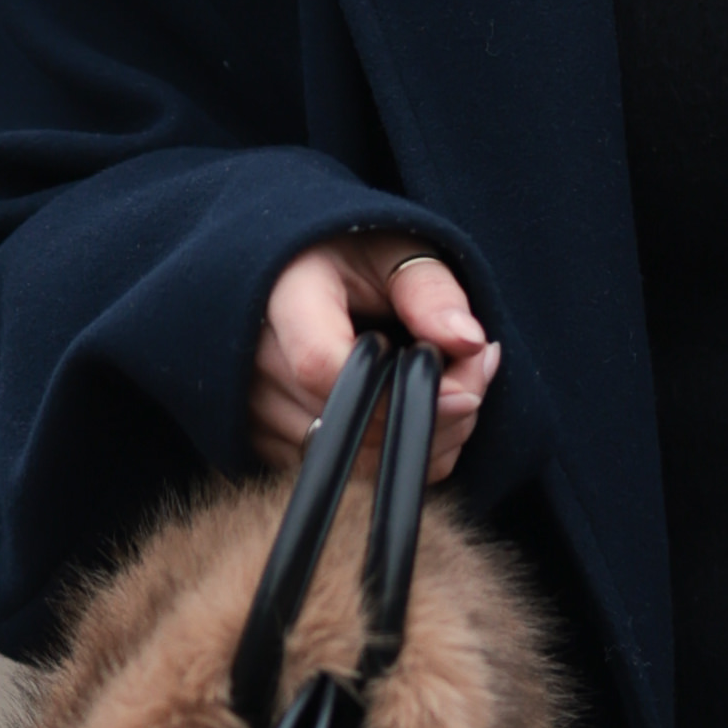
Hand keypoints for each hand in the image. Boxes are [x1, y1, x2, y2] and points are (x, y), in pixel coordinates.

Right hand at [248, 236, 499, 479]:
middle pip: (343, 423)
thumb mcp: (397, 252)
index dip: (400, 393)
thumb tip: (469, 342)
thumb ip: (432, 293)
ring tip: (450, 394)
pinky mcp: (264, 442)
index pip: (324, 368)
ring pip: (349, 461)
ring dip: (420, 443)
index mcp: (281, 297)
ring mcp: (252, 408)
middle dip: (431, 419)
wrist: (303, 268)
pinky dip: (395, 459)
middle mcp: (253, 359)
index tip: (463, 388)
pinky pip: (342, 475)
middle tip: (475, 381)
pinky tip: (417, 417)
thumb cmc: (353, 254)